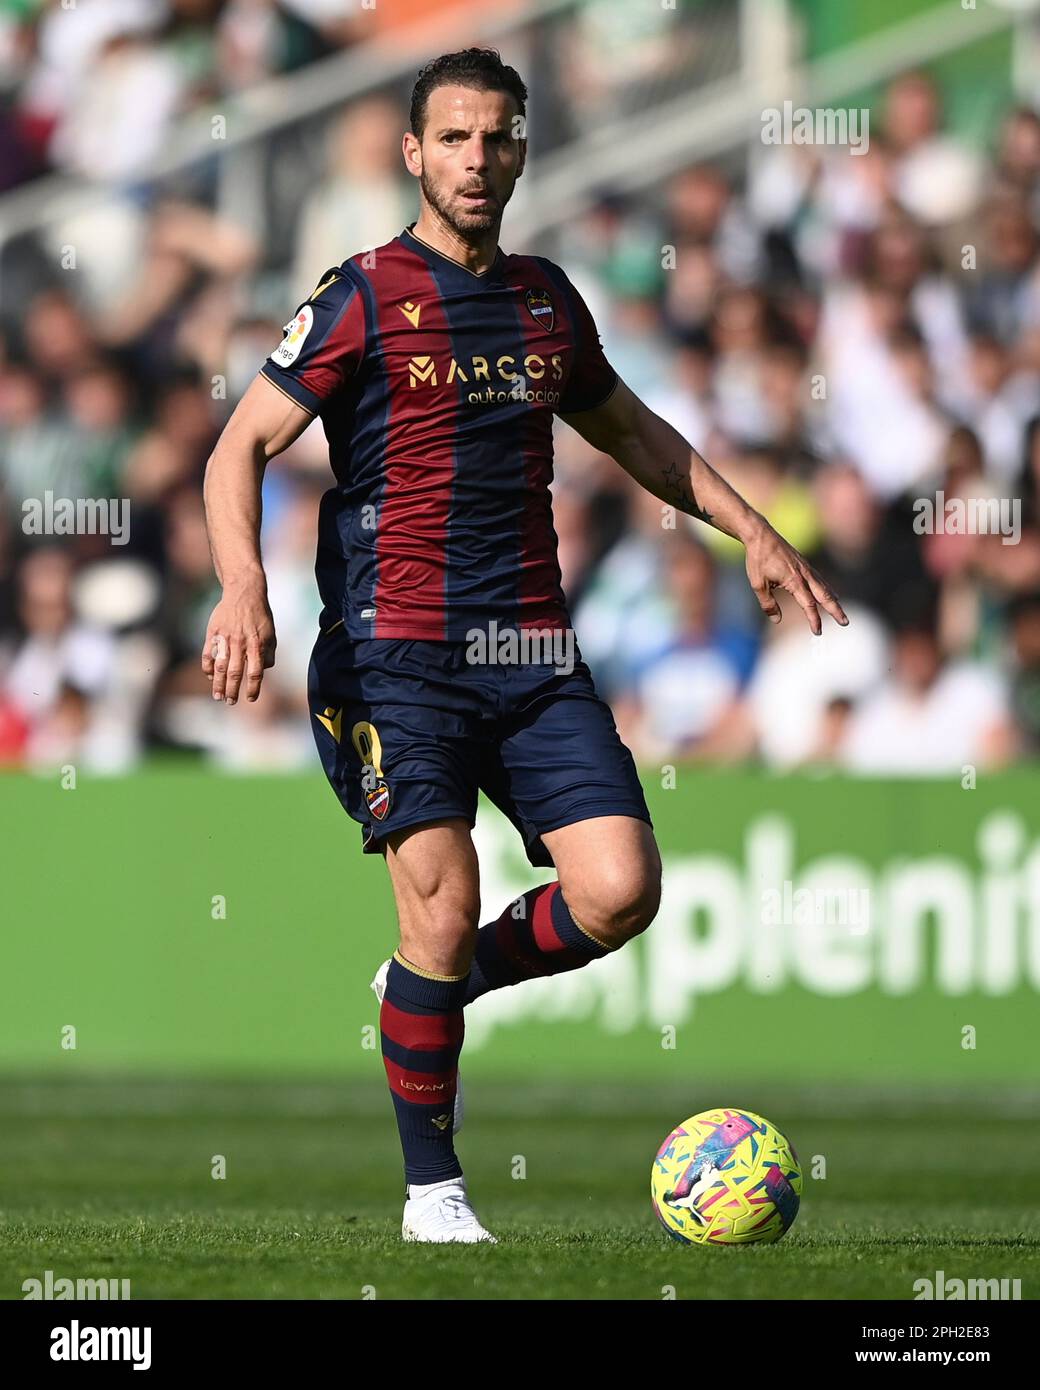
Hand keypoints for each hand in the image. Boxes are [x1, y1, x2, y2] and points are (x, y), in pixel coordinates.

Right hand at [201, 577, 276, 702]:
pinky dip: (207, 666)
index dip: (253, 687)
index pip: (255, 672)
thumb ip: (268, 653)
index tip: (250, 698)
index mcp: (257, 644)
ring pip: (220, 666)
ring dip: (218, 683)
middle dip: (232, 690)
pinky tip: (209, 676)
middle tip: (230, 702)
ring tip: (217, 696)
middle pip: (235, 672)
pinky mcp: (213, 633)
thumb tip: (264, 670)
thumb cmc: (260, 615)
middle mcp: (241, 643)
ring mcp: (225, 638)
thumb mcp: (271, 633)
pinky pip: (208, 654)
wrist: (243, 592)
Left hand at [744, 521, 847, 634]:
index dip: (814, 620)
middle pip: (824, 596)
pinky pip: (819, 578)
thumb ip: (768, 604)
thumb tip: (777, 620)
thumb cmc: (758, 559)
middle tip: (845, 622)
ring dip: (833, 599)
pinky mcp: (803, 563)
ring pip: (824, 586)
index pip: (809, 605)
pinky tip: (828, 592)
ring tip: (839, 610)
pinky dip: (826, 588)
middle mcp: (804, 574)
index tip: (818, 632)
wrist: (760, 535)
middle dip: (836, 610)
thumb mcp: (758, 585)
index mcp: (794, 581)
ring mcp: (806, 568)